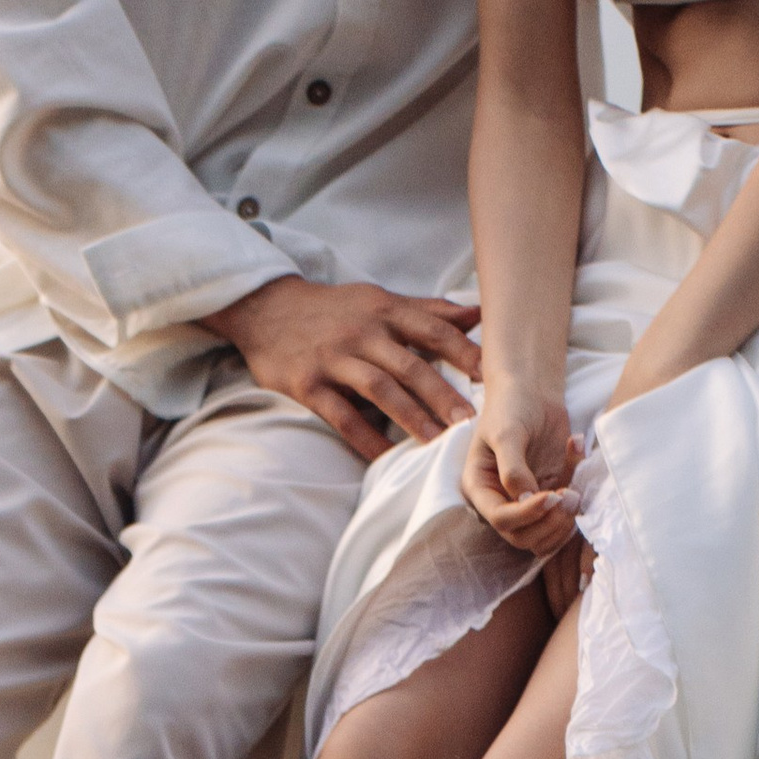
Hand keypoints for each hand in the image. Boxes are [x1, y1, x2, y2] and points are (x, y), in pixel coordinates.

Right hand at [202, 276, 480, 458]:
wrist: (267, 309)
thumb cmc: (334, 310)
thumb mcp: (378, 300)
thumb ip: (427, 311)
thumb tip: (478, 312)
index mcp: (384, 310)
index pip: (432, 330)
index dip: (464, 353)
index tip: (492, 377)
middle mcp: (362, 333)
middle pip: (410, 365)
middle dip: (443, 394)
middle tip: (470, 423)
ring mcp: (334, 359)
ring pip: (379, 390)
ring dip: (411, 418)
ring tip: (437, 443)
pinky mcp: (308, 385)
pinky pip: (342, 416)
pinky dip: (365, 439)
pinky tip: (386, 458)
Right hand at [462, 385, 579, 559]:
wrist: (531, 389)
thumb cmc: (511, 406)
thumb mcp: (506, 433)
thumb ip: (513, 469)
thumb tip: (525, 501)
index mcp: (481, 489)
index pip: (500, 519)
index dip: (526, 515)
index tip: (551, 495)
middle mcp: (501, 501)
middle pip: (523, 537)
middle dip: (548, 523)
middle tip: (569, 496)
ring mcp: (527, 502)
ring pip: (545, 536)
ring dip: (564, 522)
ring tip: (576, 490)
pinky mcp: (550, 493)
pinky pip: (565, 511)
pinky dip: (578, 492)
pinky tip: (576, 451)